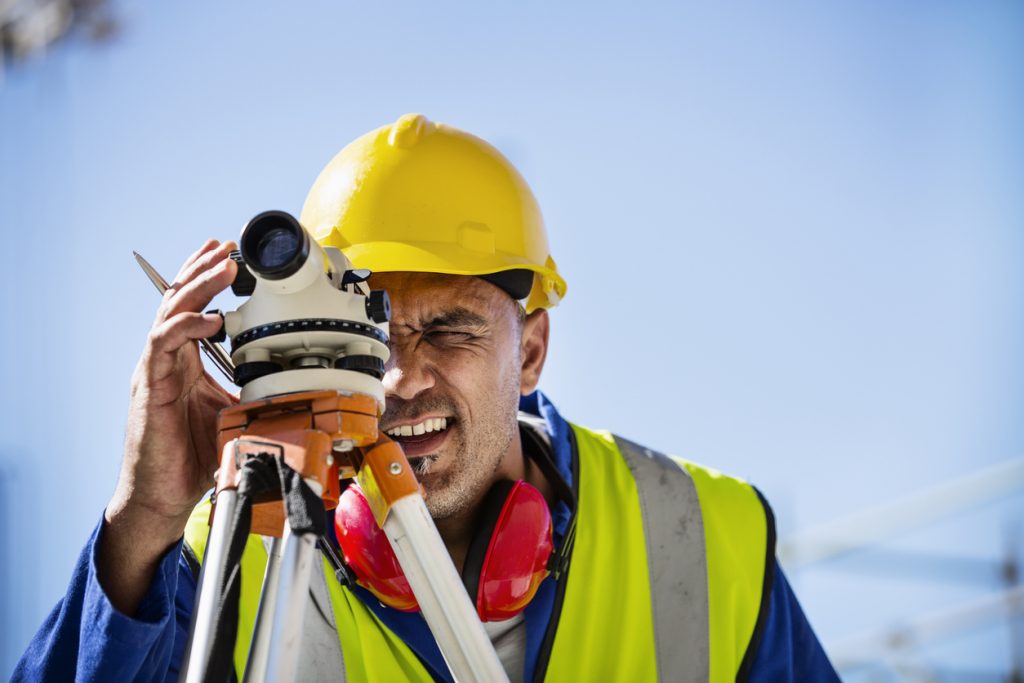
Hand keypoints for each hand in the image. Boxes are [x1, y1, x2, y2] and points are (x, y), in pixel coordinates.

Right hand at [100, 239, 238, 613]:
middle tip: (226, 246)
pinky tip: (209, 318)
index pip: (193, 308)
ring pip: (171, 312)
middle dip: (203, 268)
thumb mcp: (238, 417)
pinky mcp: (150, 387)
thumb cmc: (197, 459)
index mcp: (187, 363)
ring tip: (222, 264)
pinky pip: (162, 343)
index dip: (208, 280)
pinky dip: (186, 325)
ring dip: (197, 285)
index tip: (231, 255)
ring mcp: (156, 371)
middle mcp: (169, 360)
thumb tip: (299, 385)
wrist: (164, 496)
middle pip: (179, 300)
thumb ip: (258, 394)